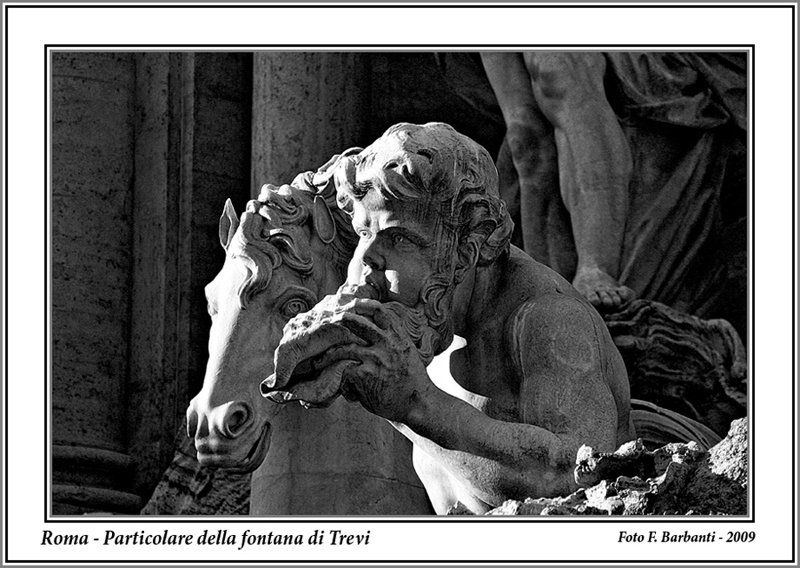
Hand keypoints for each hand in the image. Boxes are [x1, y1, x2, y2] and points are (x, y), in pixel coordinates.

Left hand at [318, 298, 434, 422]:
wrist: (418, 403)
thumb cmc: (411, 379)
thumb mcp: (407, 352)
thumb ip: (393, 339)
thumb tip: (376, 329)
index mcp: (397, 335)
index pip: (379, 311)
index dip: (363, 305)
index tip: (351, 304)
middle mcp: (386, 343)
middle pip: (356, 324)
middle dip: (338, 324)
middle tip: (323, 326)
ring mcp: (375, 357)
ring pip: (343, 349)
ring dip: (327, 356)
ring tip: (316, 362)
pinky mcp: (365, 375)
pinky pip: (345, 373)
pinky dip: (341, 382)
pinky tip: (342, 390)